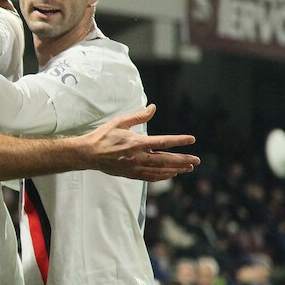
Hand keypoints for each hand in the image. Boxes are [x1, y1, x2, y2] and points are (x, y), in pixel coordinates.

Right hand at [79, 104, 199, 180]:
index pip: (163, 142)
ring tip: (188, 168)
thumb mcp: (120, 122)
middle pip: (165, 160)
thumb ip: (138, 116)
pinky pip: (150, 177)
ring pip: (160, 171)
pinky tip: (170, 174)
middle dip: (183, 160)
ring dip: (176, 169)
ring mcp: (134, 168)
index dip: (179, 141)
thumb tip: (153, 108)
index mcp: (136, 143)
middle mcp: (137, 157)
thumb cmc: (103, 135)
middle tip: (197, 160)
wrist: (88, 154)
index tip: (192, 139)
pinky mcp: (130, 174)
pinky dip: (162, 176)